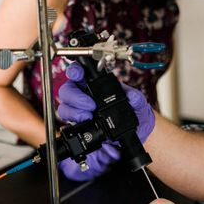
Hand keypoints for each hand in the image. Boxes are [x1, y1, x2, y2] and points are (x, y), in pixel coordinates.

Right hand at [56, 62, 155, 179]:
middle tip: (90, 105)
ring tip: (89, 116)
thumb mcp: (138, 102)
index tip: (78, 75)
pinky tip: (87, 123)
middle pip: (67, 90)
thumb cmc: (134, 112)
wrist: (136, 132)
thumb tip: (131, 96)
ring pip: (65, 106)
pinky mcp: (80, 125)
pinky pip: (69, 122)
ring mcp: (80, 110)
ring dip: (75, 111)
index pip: (80, 73)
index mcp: (97, 85)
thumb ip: (136, 98)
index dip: (74, 71)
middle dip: (75, 96)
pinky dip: (76, 122)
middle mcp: (85, 96)